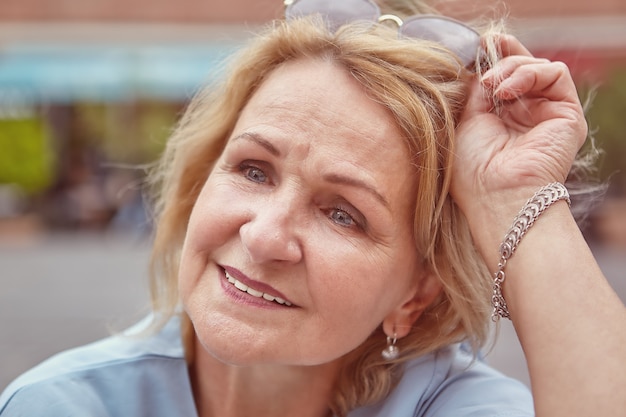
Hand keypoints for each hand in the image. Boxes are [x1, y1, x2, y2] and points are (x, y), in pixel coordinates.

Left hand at [451, 35, 586, 214]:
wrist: (496, 195)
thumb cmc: (472, 170)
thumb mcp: (464, 123)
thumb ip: (475, 92)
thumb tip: (480, 66)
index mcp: (500, 120)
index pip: (504, 78)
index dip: (494, 58)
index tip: (479, 45)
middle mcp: (526, 116)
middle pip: (522, 68)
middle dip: (503, 57)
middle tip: (484, 64)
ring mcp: (547, 115)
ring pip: (538, 67)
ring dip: (512, 68)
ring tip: (493, 87)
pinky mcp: (567, 115)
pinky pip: (556, 74)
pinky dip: (530, 73)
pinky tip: (507, 91)